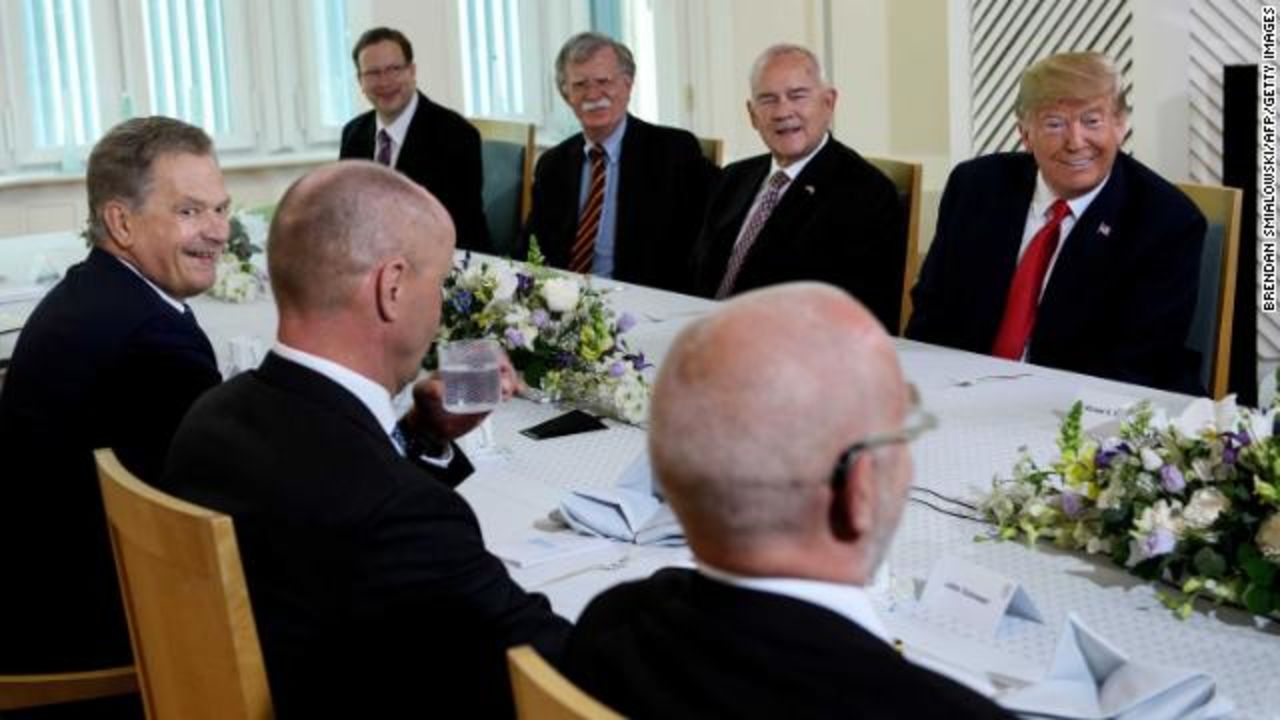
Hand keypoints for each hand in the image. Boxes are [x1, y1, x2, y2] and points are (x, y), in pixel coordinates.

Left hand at [402, 349, 520, 441]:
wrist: (430, 430)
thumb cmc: (425, 407)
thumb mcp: (422, 395)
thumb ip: (427, 389)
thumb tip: (440, 388)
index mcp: (458, 364)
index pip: (480, 351)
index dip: (492, 354)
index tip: (498, 364)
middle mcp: (473, 371)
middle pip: (497, 362)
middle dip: (506, 369)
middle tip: (505, 384)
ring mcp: (482, 384)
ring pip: (504, 375)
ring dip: (512, 379)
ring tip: (508, 392)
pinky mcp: (489, 398)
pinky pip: (505, 389)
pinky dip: (515, 387)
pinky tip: (519, 391)